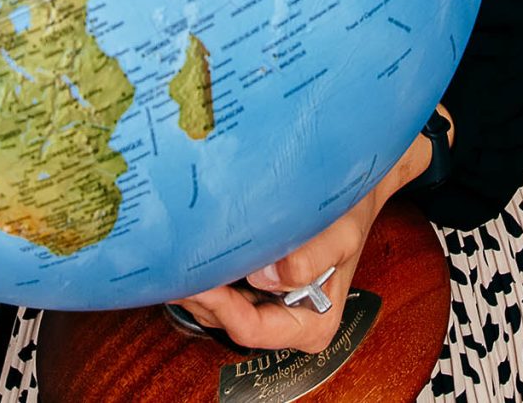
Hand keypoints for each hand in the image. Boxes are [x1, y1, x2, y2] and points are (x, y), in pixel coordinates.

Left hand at [167, 128, 434, 354]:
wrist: (353, 193)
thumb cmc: (351, 214)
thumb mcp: (343, 234)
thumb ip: (312, 258)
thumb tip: (266, 275)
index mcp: (311, 324)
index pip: (253, 329)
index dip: (222, 309)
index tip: (199, 281)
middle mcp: (284, 322)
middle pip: (228, 321)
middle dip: (199, 296)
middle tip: (170, 267)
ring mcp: (264, 305)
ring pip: (217, 308)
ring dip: (194, 285)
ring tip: (170, 257)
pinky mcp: (250, 286)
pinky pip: (218, 288)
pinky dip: (202, 272)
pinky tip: (185, 251)